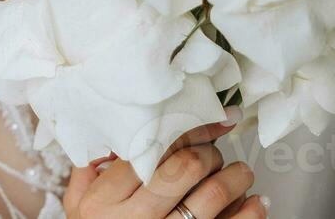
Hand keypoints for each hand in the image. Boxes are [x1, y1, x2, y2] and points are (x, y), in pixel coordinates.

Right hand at [61, 120, 268, 218]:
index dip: (187, 131)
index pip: (153, 149)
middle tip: (214, 153)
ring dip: (236, 175)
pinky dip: (252, 211)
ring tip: (239, 173)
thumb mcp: (79, 206)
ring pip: (215, 191)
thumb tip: (115, 135)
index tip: (208, 123)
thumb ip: (89, 169)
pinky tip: (255, 202)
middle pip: (188, 165)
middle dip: (210, 152)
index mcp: (106, 200)